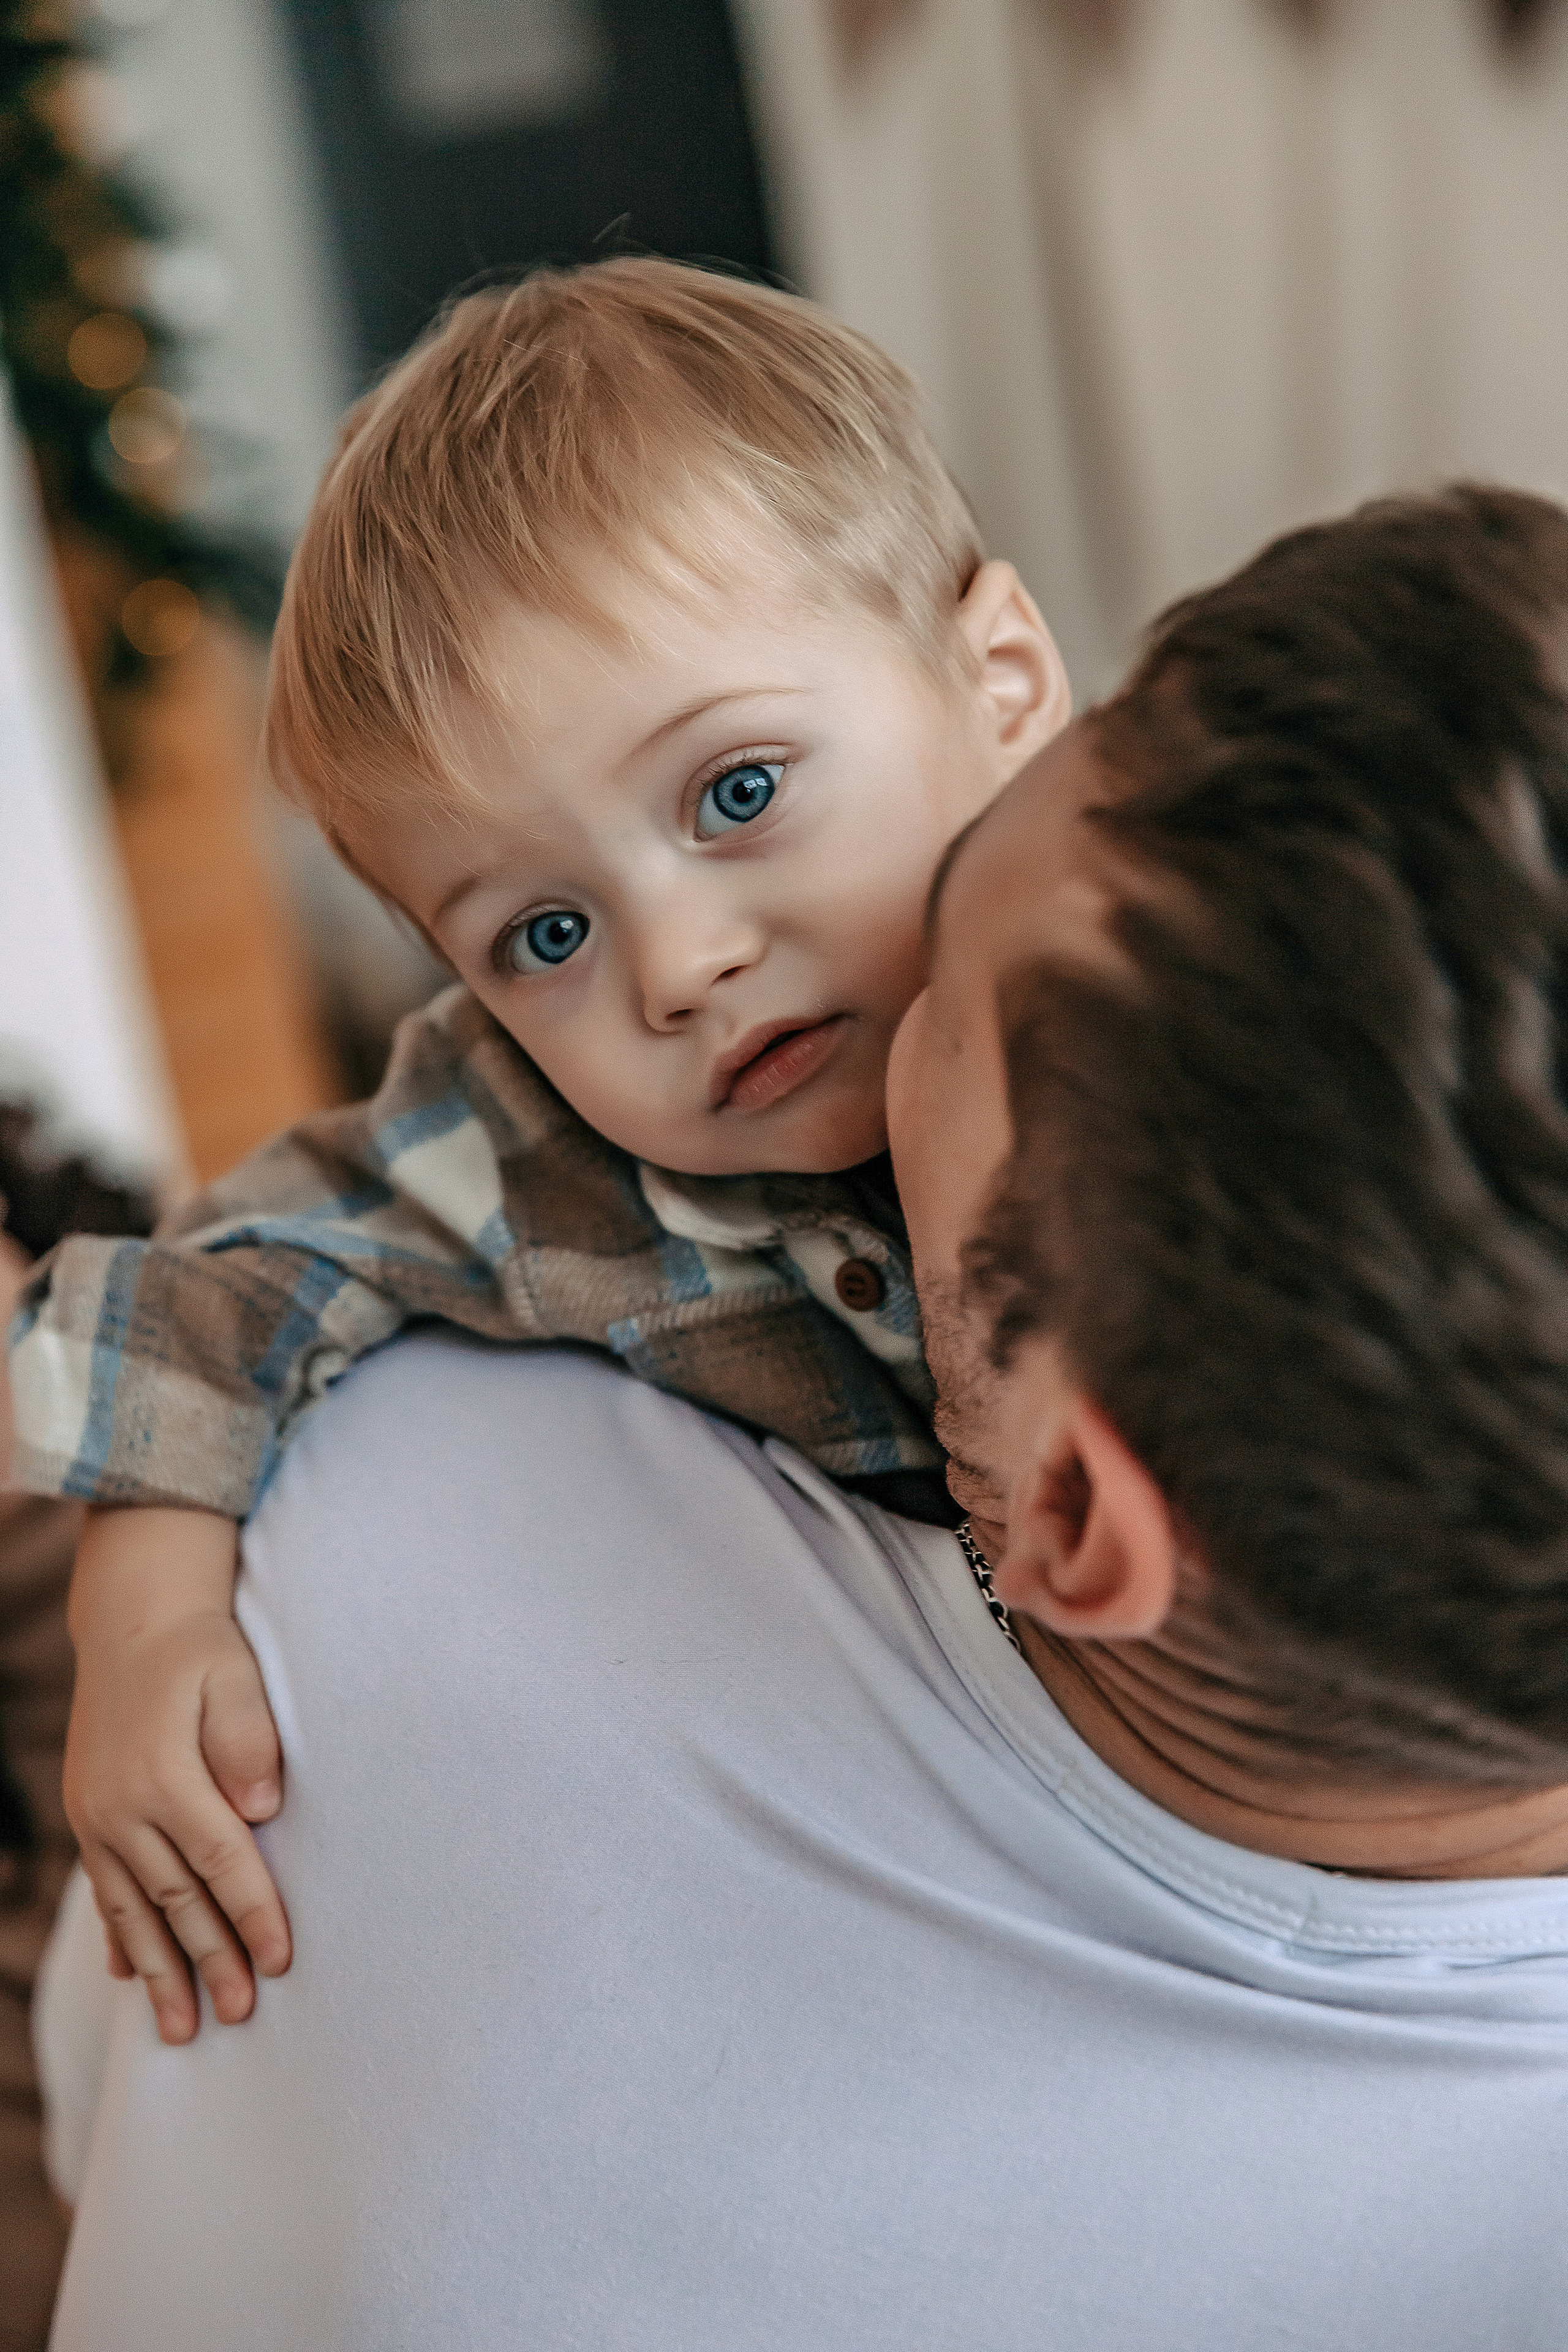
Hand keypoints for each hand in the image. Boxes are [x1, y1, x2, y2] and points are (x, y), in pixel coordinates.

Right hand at [64, 1507, 292, 2044]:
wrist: (133, 1624)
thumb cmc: (200, 1650)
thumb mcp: (234, 1675)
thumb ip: (249, 1738)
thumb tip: (264, 1806)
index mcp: (163, 1774)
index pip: (219, 1860)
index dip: (253, 1913)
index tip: (283, 1962)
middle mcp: (121, 1806)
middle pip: (176, 1899)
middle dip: (210, 1961)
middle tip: (240, 2016)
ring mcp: (97, 1817)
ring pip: (135, 1910)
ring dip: (162, 1971)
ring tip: (182, 2029)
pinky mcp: (89, 1817)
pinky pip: (106, 1891)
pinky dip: (122, 1936)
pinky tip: (133, 1975)